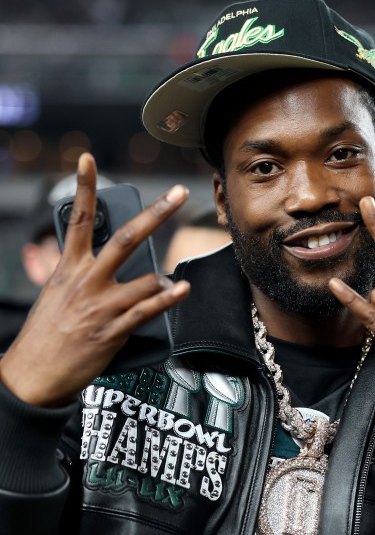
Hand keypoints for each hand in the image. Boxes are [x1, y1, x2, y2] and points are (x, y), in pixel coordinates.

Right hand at [0, 153, 190, 407]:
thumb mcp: (56, 294)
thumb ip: (83, 275)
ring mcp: (101, 306)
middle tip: (179, 194)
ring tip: (171, 282)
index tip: (87, 159)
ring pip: (144, 279)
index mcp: (68, 268)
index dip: (83, 187)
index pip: (75, 218)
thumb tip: (114, 265)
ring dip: (161, 279)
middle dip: (155, 213)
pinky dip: (167, 298)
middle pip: (124, 238)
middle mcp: (86, 281)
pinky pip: (147, 310)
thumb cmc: (46, 334)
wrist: (32, 375)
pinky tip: (181, 289)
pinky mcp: (113, 330)